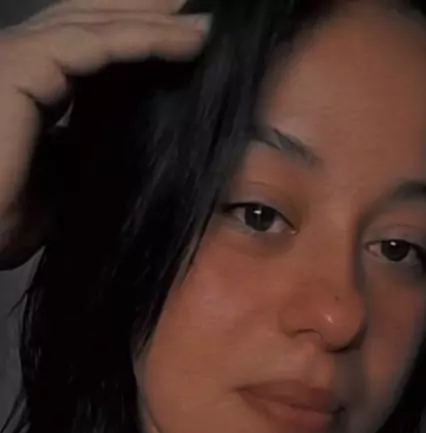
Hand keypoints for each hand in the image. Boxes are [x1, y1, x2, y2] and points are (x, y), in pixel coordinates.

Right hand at [0, 0, 210, 267]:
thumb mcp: (62, 184)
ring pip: (97, 25)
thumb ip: (87, 152)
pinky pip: (94, 43)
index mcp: (30, 85)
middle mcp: (22, 59)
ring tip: (206, 25)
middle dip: (150, 17)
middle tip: (205, 18)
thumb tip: (127, 142)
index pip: (90, 48)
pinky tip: (185, 40)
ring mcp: (18, 55)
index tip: (189, 46)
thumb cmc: (2, 219)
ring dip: (156, 22)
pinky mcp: (21, 64)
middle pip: (95, 23)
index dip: (138, 41)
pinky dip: (143, 39)